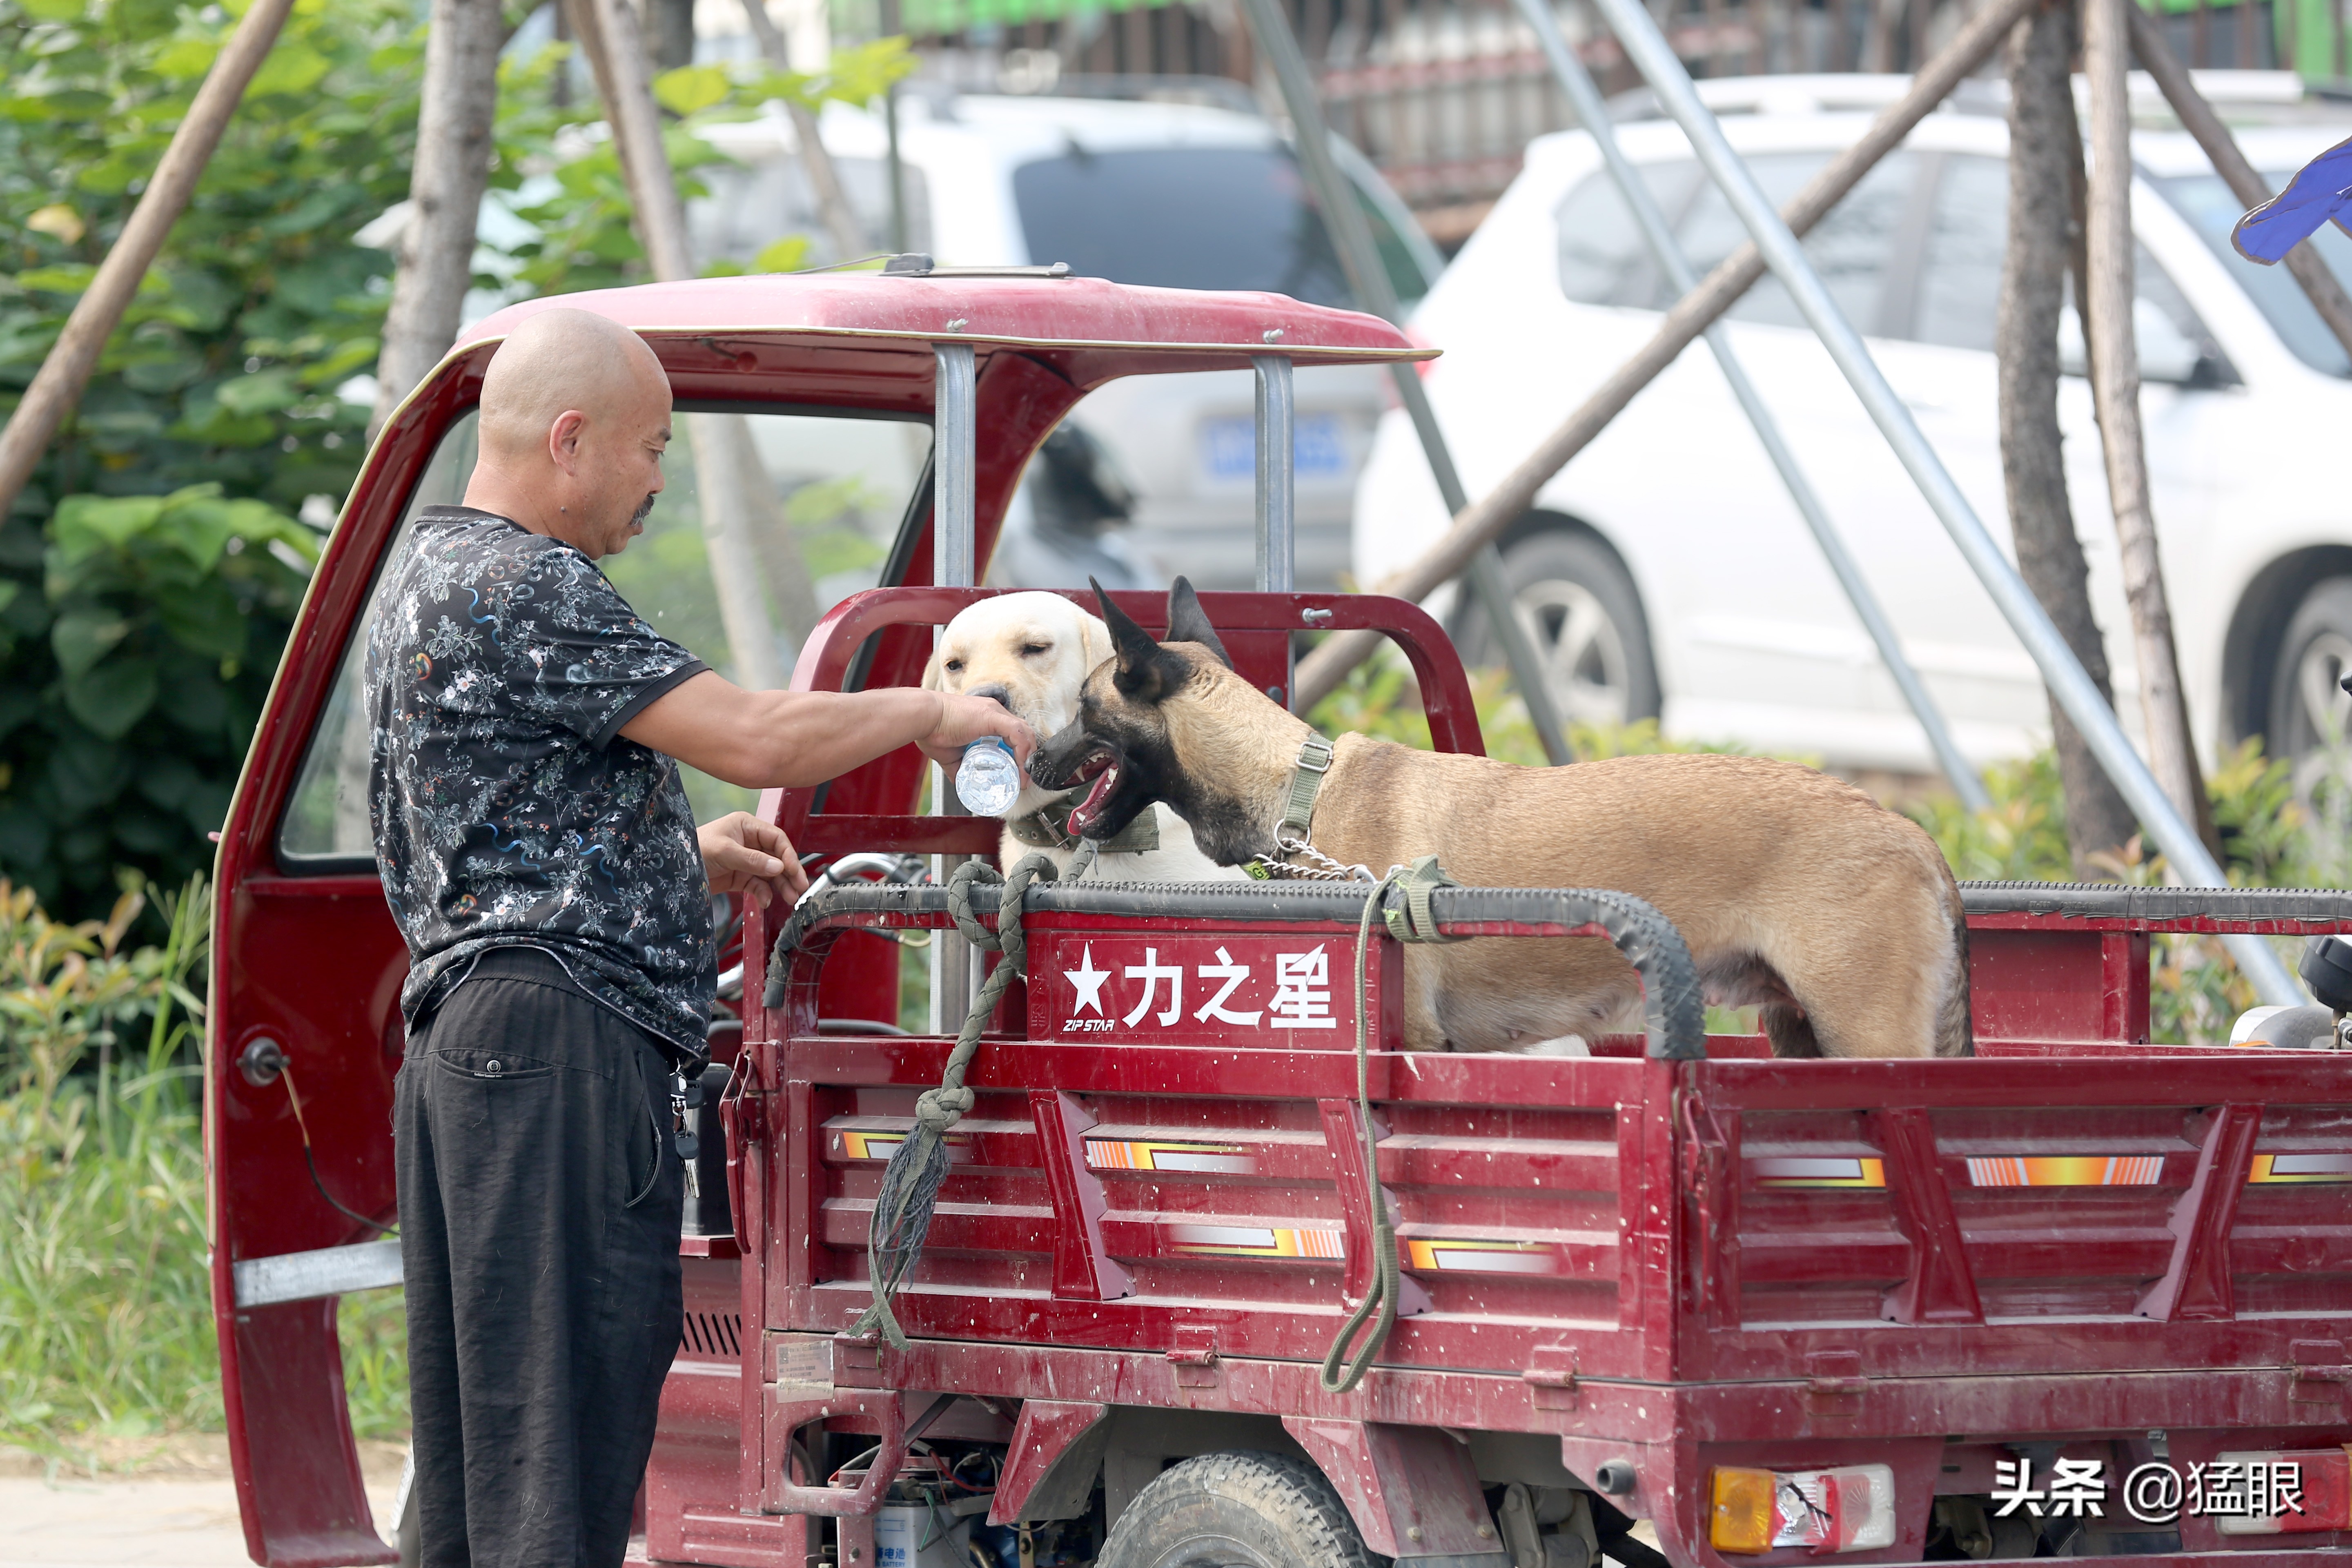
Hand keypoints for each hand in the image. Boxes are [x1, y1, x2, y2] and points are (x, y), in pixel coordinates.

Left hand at [698, 812, 808, 909]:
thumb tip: (779, 867)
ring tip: (790, 899)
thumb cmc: (694, 850)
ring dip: (781, 886)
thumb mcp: (725, 852)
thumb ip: (753, 860)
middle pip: (777, 857)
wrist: (674, 870)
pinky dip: (764, 893)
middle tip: (799, 888)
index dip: (788, 855)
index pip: (776, 839)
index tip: (794, 871)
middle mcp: (750, 842)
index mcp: (747, 826)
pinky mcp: (740, 877)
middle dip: (789, 873)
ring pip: (771, 873)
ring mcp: (746, 860)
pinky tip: (766, 901)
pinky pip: (758, 885)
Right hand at [916, 691, 1037, 770]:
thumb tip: (961, 782)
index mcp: (987, 718)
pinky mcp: (992, 716)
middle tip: (1023, 780)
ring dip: (1027, 757)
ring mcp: (994, 712)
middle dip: (1027, 758)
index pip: (1014, 734)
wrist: (922, 719)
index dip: (1020, 754)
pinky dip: (1023, 751)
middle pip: (1023, 733)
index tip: (1017, 774)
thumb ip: (959, 767)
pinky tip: (1020, 766)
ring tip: (1023, 778)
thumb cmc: (931, 731)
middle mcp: (994, 711)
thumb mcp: (950, 755)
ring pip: (1024, 732)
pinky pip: (1017, 732)